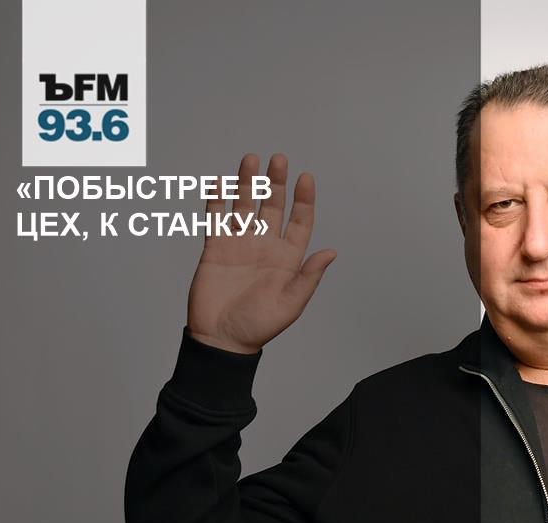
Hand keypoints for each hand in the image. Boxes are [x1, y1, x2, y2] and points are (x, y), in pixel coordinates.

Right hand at [186, 153, 336, 353]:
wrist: (222, 338)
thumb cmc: (259, 326)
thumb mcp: (292, 303)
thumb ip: (309, 275)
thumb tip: (331, 252)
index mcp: (288, 258)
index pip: (299, 222)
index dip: (304, 200)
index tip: (306, 178)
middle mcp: (265, 246)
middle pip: (272, 207)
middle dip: (276, 183)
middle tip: (278, 159)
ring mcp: (240, 244)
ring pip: (245, 206)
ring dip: (247, 183)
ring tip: (250, 160)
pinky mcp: (215, 248)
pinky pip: (216, 219)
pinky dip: (217, 201)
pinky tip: (219, 182)